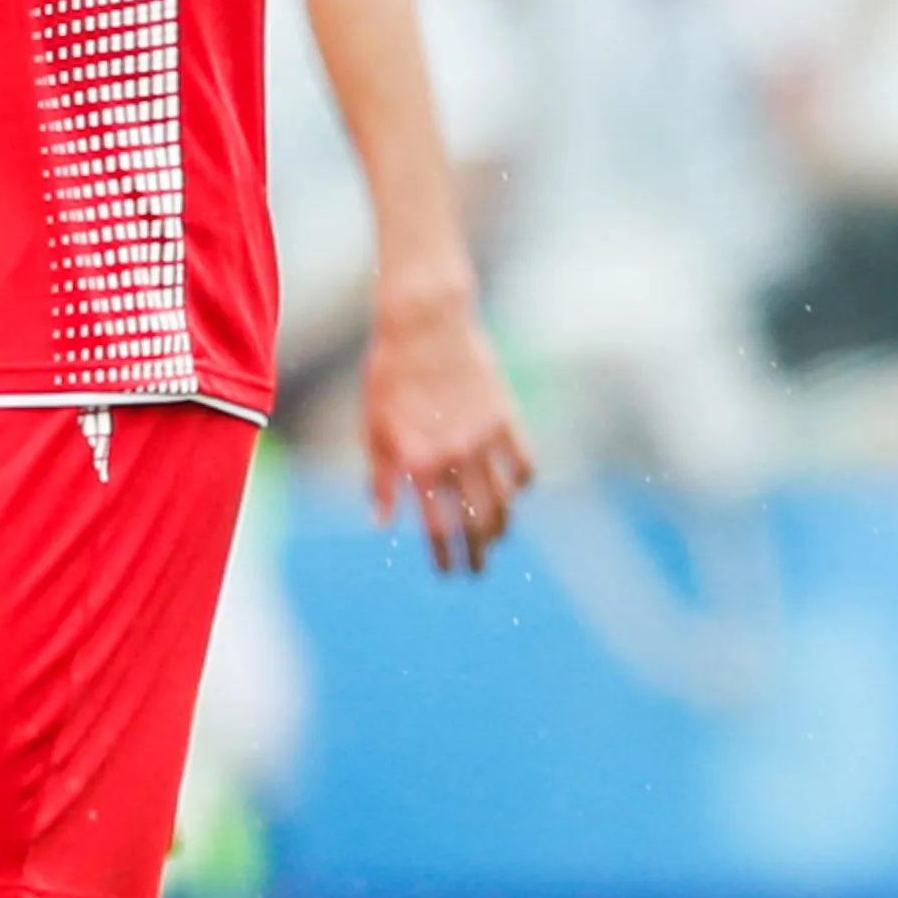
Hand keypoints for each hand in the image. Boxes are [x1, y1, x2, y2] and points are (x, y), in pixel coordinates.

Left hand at [359, 272, 532, 574]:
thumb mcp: (373, 427)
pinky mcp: (506, 417)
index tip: (447, 573)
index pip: (436, 526)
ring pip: (504, 498)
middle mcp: (454, 456)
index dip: (443, 555)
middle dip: (477, 552)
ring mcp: (484, 438)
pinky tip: (517, 491)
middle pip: (474, 521)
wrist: (424, 323)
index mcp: (418, 462)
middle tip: (478, 571)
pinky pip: (523, 462)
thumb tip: (382, 524)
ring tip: (498, 540)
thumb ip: (381, 480)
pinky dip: (523, 481)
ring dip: (502, 526)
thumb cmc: (388, 374)